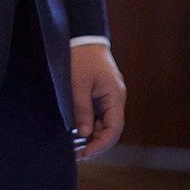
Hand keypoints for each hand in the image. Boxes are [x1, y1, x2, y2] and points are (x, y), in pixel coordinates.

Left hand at [71, 44, 125, 160]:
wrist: (82, 35)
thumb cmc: (80, 57)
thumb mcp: (77, 84)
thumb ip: (81, 110)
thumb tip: (84, 134)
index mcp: (115, 96)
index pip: (114, 128)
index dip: (100, 144)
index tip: (84, 153)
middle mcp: (116, 99)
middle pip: (110, 129)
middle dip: (95, 143)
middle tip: (75, 154)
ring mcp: (109, 97)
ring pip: (104, 124)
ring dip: (91, 136)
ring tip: (73, 146)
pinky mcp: (100, 94)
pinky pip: (98, 115)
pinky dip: (89, 125)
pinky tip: (76, 132)